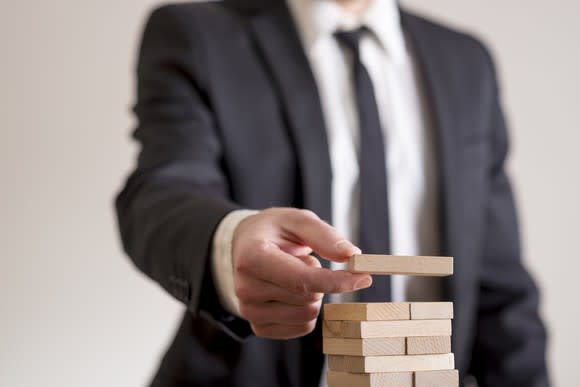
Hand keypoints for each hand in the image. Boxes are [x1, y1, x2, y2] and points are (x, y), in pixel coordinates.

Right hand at [232, 207, 371, 338]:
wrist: (243, 246)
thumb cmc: (273, 231)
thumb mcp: (297, 220)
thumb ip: (325, 235)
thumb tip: (352, 255)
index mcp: (253, 257)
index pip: (302, 280)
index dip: (337, 281)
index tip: (363, 276)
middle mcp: (246, 287)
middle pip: (309, 298)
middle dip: (320, 280)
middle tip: (303, 260)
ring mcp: (249, 311)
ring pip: (307, 316)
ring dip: (313, 295)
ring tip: (294, 274)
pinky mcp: (258, 327)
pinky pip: (302, 327)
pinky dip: (306, 309)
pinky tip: (291, 292)